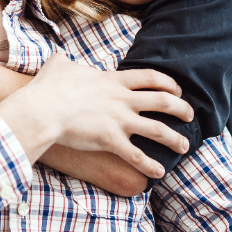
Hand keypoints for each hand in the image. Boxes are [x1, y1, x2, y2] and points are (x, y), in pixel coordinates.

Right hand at [0, 55, 192, 178]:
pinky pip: (137, 156)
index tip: (177, 90)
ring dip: (175, 139)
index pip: (151, 78)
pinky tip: (159, 173)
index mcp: (114, 81)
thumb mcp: (59, 65)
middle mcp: (123, 100)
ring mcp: (119, 121)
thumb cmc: (48, 88)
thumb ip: (66, 61)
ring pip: (158, 130)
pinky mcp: (111, 140)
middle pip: (164, 102)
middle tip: (190, 116)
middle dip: (182, 109)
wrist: (41, 109)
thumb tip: (61, 58)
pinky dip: (150, 166)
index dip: (169, 83)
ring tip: (184, 146)